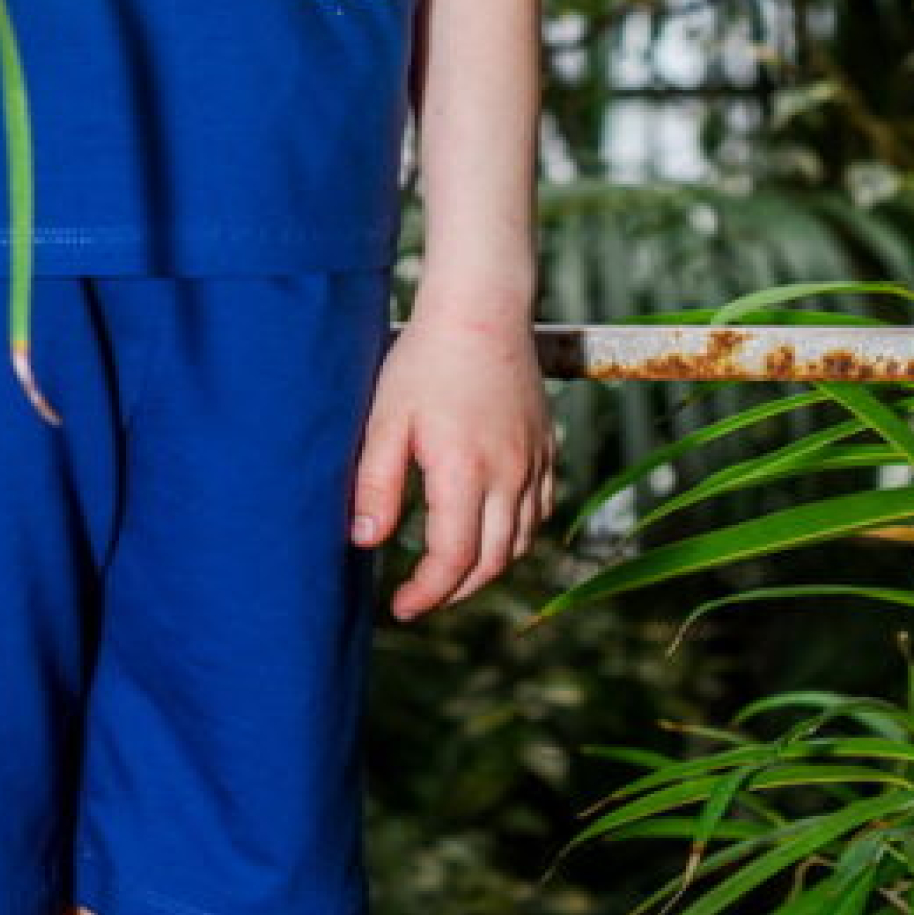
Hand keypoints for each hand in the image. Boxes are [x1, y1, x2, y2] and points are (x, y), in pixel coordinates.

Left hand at [349, 308, 556, 620]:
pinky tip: (489, 530)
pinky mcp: (547, 446)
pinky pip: (539, 511)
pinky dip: (516, 535)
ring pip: (521, 542)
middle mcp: (510, 475)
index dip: (428, 594)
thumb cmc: (425, 358)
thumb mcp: (386, 417)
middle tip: (420, 596)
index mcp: (465, 471)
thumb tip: (366, 542)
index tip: (401, 608)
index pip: (453, 560)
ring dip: (488, 568)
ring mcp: (535, 462)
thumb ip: (375, 483)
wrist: (481, 307)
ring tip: (450, 570)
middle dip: (456, 591)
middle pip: (493, 563)